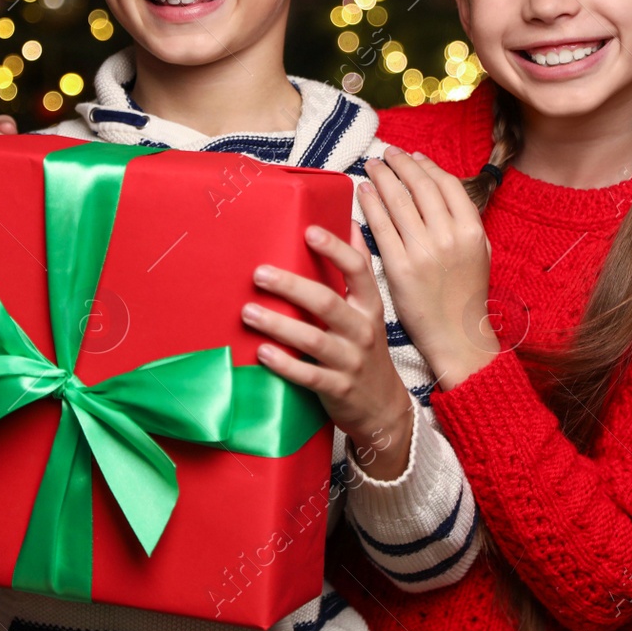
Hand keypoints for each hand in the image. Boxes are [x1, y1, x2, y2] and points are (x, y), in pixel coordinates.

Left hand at [242, 223, 415, 480]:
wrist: (383, 408)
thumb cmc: (367, 349)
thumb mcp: (370, 309)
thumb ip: (358, 270)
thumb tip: (351, 222)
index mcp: (369, 305)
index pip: (357, 269)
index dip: (335, 248)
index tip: (308, 231)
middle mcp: (363, 330)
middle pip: (327, 302)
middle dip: (291, 286)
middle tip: (259, 273)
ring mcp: (351, 360)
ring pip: (313, 339)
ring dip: (278, 324)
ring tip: (248, 312)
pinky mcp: (337, 388)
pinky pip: (308, 375)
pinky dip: (285, 364)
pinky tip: (262, 352)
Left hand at [359, 146, 496, 390]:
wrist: (456, 335)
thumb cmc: (466, 295)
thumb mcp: (480, 253)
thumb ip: (465, 222)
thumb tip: (442, 189)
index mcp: (472, 231)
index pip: (447, 184)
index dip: (427, 166)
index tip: (412, 156)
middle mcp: (449, 237)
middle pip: (420, 186)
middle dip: (400, 164)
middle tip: (386, 153)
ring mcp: (423, 252)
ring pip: (399, 201)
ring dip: (382, 177)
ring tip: (371, 166)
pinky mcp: (399, 268)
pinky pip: (381, 227)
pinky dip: (371, 204)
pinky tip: (363, 192)